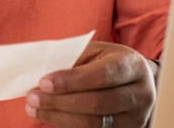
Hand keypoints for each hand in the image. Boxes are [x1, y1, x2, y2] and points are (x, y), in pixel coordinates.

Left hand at [24, 41, 157, 127]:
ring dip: (59, 117)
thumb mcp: (95, 52)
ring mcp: (136, 118)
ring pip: (94, 123)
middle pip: (98, 103)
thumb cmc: (108, 62)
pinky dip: (67, 125)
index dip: (72, 81)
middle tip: (32, 97)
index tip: (43, 83)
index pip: (103, 75)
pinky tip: (50, 117)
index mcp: (133, 66)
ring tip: (35, 109)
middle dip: (60, 102)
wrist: (136, 82)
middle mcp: (141, 94)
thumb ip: (73, 60)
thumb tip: (41, 73)